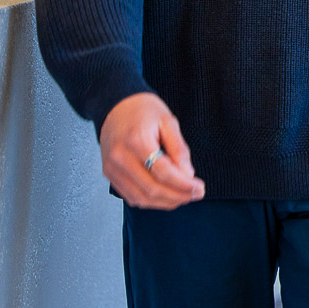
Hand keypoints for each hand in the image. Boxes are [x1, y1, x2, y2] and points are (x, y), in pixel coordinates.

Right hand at [99, 92, 204, 208]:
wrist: (115, 105)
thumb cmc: (142, 110)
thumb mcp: (168, 122)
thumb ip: (179, 149)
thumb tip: (187, 175)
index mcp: (136, 141)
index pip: (163, 172)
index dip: (183, 185)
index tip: (199, 188)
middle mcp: (120, 157)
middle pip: (151, 189)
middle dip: (177, 196)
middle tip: (196, 194)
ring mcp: (111, 168)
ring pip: (140, 198)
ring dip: (165, 203)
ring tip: (183, 197)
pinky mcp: (109, 174)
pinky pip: (130, 196)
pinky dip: (150, 201)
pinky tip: (165, 197)